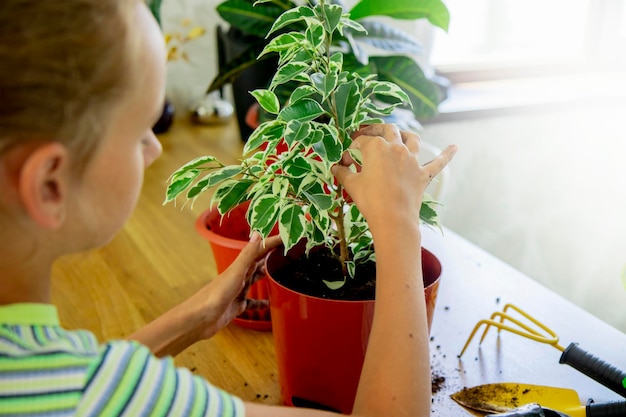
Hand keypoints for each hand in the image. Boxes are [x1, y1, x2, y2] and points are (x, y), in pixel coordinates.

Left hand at [129, 232, 281, 356]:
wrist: (200, 318)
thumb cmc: (216, 294)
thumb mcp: (236, 272)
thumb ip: (248, 254)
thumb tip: (258, 233)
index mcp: (240, 266)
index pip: (259, 250)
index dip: (272, 243)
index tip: (287, 237)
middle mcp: (240, 276)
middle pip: (259, 263)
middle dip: (272, 257)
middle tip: (289, 252)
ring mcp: (238, 291)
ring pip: (256, 280)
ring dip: (267, 276)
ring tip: (282, 273)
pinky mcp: (238, 305)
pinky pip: (253, 302)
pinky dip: (262, 302)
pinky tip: (270, 304)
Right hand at [332, 124, 455, 231]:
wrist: (393, 218)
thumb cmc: (370, 200)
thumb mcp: (351, 185)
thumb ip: (343, 173)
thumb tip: (335, 168)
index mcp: (377, 147)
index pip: (362, 142)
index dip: (352, 150)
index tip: (346, 161)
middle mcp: (396, 148)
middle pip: (388, 130)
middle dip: (377, 130)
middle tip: (368, 135)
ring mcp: (412, 160)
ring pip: (412, 139)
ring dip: (406, 135)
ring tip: (400, 136)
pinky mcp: (423, 175)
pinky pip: (438, 162)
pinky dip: (447, 154)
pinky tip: (455, 147)